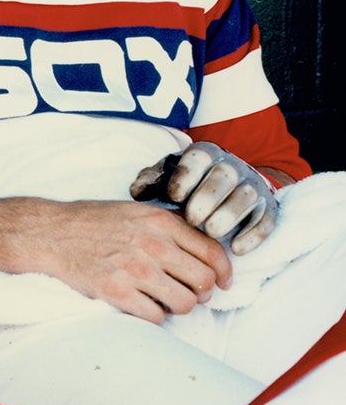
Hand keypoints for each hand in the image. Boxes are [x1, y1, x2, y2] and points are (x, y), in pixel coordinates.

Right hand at [0, 198, 232, 323]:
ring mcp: (135, 270)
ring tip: (165, 300)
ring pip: (185, 304)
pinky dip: (154, 315)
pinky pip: (156, 317)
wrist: (53, 232)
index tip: (223, 283)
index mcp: (161, 221)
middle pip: (204, 282)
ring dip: (179, 306)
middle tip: (190, 293)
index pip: (213, 252)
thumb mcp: (137, 211)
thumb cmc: (96, 221)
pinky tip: (143, 304)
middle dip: (202, 292)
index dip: (225, 272)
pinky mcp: (117, 293)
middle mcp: (153, 245)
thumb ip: (170, 227)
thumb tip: (205, 253)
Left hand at [130, 142, 277, 254]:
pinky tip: (237, 249)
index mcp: (204, 155)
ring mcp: (251, 186)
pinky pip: (266, 219)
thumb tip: (137, 191)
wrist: (226, 189)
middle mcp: (231, 166)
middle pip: (224, 176)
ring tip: (212, 232)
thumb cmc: (187, 186)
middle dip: (209, 197)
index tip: (174, 196)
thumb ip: (151, 180)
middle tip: (193, 219)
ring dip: (230, 214)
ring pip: (247, 196)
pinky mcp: (267, 207)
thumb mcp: (167, 177)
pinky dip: (254, 234)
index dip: (186, 176)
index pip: (198, 158)